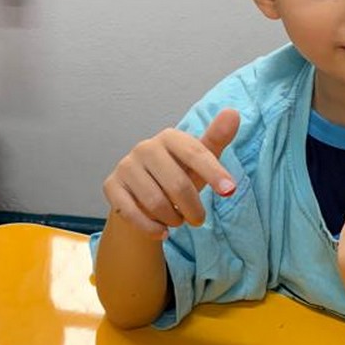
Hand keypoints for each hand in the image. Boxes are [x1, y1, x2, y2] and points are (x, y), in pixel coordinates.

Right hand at [102, 108, 240, 237]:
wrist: (142, 194)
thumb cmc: (177, 174)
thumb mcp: (199, 160)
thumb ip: (216, 139)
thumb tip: (233, 112)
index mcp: (169, 137)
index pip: (195, 153)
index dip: (214, 173)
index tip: (230, 191)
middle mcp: (145, 148)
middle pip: (177, 184)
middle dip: (193, 209)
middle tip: (198, 219)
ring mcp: (126, 166)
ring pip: (155, 202)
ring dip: (173, 220)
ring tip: (178, 221)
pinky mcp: (111, 185)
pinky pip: (132, 213)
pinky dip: (151, 228)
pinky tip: (162, 232)